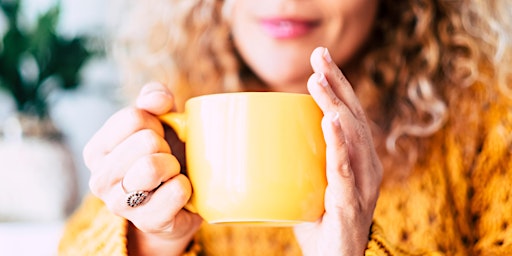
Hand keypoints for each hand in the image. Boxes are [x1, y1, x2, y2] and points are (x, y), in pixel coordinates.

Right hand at [83, 82, 202, 255]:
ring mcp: (120, 205)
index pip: (132, 117)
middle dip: (166, 145)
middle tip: (166, 158)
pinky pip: (176, 191)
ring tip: (171, 174)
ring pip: (154, 167)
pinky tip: (180, 191)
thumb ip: (154, 98)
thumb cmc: (166, 154)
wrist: (180, 202)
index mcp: (96, 150)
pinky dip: (187, 186)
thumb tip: (158, 99)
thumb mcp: (159, 120)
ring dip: (174, 166)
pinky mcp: (147, 222)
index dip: (156, 123)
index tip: (157, 137)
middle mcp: (99, 180)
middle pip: (146, 141)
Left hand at [294, 47, 382, 254]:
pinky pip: (345, 170)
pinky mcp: (353, 205)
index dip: (339, 86)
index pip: (350, 115)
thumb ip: (296, 167)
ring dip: (335, 106)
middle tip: (320, 56)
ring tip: (318, 82)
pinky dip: (339, 144)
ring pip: (353, 138)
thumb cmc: (321, 227)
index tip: (321, 60)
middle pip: (354, 118)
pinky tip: (331, 121)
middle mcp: (367, 168)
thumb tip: (260, 145)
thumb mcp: (308, 188)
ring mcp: (363, 186)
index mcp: (358, 160)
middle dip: (337, 84)